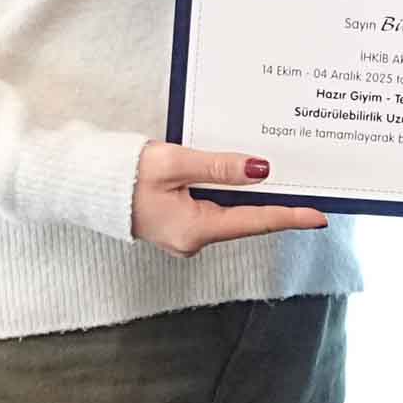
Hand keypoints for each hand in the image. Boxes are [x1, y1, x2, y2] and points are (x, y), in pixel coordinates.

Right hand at [131, 144, 330, 253]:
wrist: (83, 186)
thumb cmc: (121, 174)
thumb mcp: (173, 163)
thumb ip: (219, 167)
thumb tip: (260, 170)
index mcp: (194, 229)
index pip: (254, 222)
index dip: (289, 217)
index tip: (319, 216)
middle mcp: (192, 239)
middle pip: (245, 220)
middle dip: (275, 203)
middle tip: (309, 188)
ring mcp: (184, 235)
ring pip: (229, 214)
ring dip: (250, 197)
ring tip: (280, 179)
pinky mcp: (176, 225)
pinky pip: (213, 210)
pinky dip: (229, 195)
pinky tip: (239, 179)